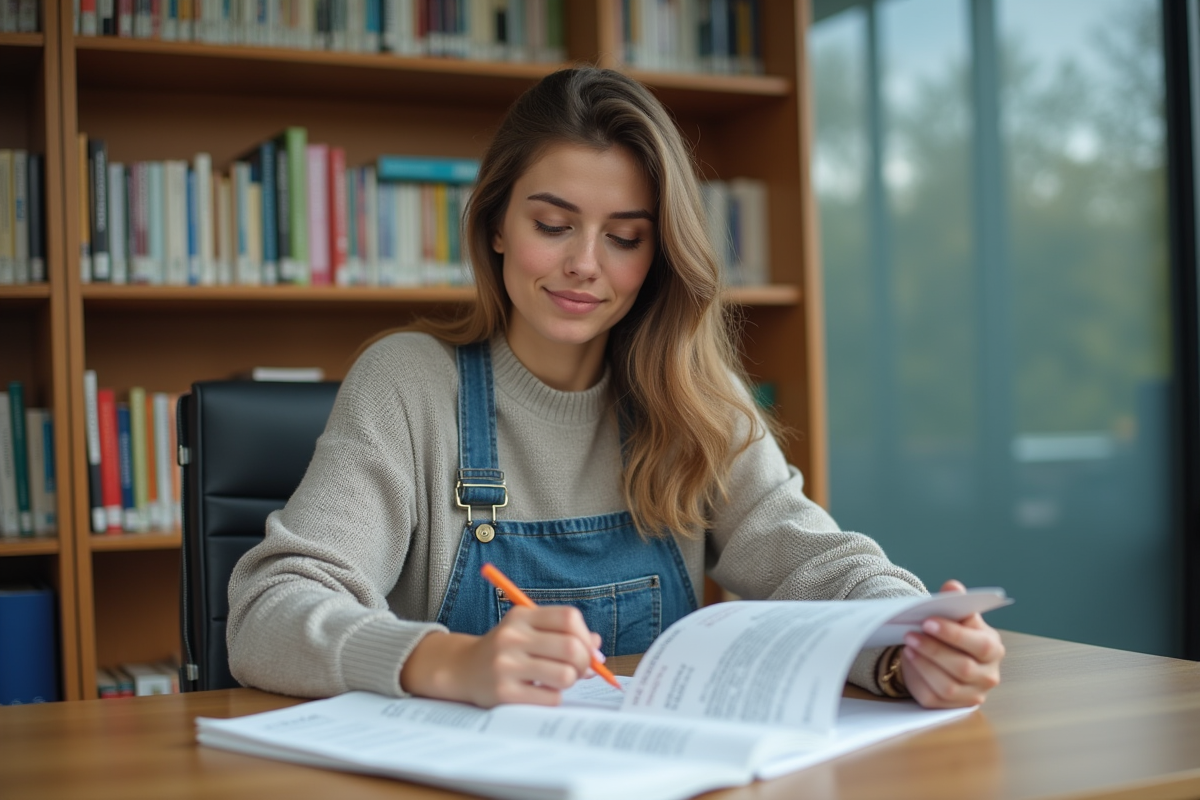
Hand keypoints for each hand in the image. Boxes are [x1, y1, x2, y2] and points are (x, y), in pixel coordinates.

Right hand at [400, 605, 601, 707]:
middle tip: (579, 669)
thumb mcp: (528, 631)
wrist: (462, 669)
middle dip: (584, 662)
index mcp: (521, 616)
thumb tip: (597, 649)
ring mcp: (506, 665)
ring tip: (557, 681)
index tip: (587, 649)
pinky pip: (550, 698)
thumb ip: (562, 634)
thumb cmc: (505, 650)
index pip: (568, 618)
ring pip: (565, 675)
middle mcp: (512, 637)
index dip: (585, 635)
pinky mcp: (503, 693)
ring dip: (569, 681)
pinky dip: (553, 697)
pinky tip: (540, 692)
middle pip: (571, 647)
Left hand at [900, 579, 1004, 707]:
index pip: (980, 645)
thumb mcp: (957, 617)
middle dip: (933, 649)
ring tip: (908, 646)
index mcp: (993, 650)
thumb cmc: (954, 635)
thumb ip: (956, 602)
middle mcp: (988, 676)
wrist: (945, 655)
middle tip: (910, 634)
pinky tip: (910, 661)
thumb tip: (953, 587)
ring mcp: (972, 695)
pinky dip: (919, 679)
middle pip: (962, 668)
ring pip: (948, 687)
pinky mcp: (953, 707)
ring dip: (924, 665)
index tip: (928, 621)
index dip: (953, 634)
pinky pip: (934, 699)